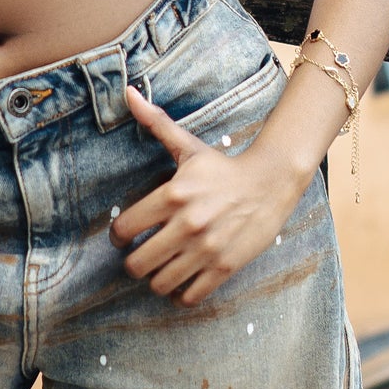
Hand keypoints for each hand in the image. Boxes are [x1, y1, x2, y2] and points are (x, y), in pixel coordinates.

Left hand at [109, 85, 301, 304]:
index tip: (124, 237)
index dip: (118, 236)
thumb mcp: (188, 145)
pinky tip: (184, 278)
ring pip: (160, 284)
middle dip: (134, 263)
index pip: (125, 229)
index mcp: (172, 194)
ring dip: (157, 279)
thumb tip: (128, 92)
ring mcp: (206, 249)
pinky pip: (190, 296)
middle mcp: (186, 224)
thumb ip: (155, 122)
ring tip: (162, 268)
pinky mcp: (224, 267)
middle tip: (141, 256)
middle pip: (137, 265)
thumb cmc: (221, 166)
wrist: (270, 182)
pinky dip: (182, 293)